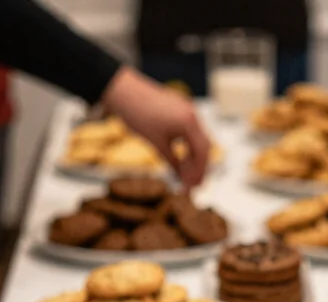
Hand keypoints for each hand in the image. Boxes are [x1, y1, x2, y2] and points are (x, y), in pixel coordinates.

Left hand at [102, 67, 209, 187]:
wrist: (123, 90)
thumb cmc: (138, 114)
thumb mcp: (157, 143)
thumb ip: (172, 162)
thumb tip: (181, 178)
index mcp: (189, 122)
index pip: (203, 152)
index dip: (199, 171)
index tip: (194, 186)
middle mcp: (192, 114)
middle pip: (204, 146)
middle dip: (199, 166)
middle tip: (193, 184)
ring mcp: (187, 109)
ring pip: (198, 139)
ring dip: (193, 157)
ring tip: (185, 173)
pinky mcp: (180, 108)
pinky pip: (191, 131)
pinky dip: (188, 146)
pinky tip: (181, 158)